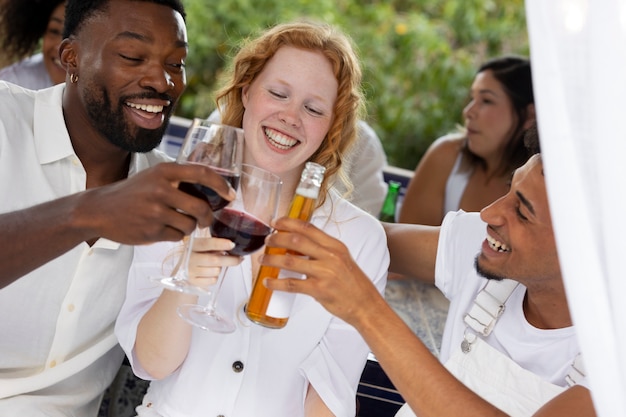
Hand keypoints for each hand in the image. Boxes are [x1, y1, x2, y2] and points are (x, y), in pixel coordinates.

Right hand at [79, 162, 235, 243]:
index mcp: (164, 171)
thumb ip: (178, 180)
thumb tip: (213, 190)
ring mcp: (155, 211)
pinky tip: (162, 229)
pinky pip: (177, 236)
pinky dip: (175, 235)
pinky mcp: (151, 231)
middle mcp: (161, 189)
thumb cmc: (131, 193)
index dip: (221, 185)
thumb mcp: (153, 177)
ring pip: (190, 225)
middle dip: (208, 218)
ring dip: (190, 227)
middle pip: (201, 208)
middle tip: (207, 220)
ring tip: (177, 222)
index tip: (230, 195)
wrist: (98, 210)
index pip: (202, 174)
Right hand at [187, 234, 242, 288]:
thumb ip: (214, 246)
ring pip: (215, 271)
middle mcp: (189, 257)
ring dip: (220, 269)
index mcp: (192, 245)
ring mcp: (190, 271)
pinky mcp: (193, 282)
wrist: (183, 272)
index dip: (220, 244)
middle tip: (240, 258)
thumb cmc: (198, 256)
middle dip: (230, 260)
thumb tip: (232, 246)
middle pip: (214, 260)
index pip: (207, 243)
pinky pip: (212, 280)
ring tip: (215, 266)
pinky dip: (215, 277)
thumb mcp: (202, 247)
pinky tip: (210, 274)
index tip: (232, 245)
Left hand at [260, 217, 379, 323]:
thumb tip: (297, 245)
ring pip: (290, 260)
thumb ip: (323, 251)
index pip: (308, 228)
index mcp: (335, 246)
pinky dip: (276, 283)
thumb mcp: (342, 260)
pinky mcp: (319, 290)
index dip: (288, 223)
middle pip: (296, 240)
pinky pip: (292, 284)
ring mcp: (325, 273)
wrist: (366, 305)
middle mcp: (330, 256)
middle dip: (277, 238)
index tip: (275, 222)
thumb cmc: (353, 284)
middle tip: (267, 241)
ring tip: (263, 260)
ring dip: (272, 259)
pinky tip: (268, 282)